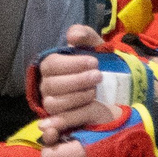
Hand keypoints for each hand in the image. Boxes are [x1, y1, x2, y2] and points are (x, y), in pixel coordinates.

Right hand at [33, 24, 114, 138]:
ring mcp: (51, 103)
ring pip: (54, 104)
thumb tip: (73, 36)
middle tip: (98, 76)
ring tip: (94, 92)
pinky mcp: (59, 119)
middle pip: (52, 85)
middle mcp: (47, 85)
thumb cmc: (97, 65)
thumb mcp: (94, 46)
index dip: (72, 64)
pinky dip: (65, 119)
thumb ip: (84, 35)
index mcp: (51, 66)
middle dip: (77, 81)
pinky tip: (80, 112)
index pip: (52, 65)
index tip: (94, 62)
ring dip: (76, 97)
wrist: (111, 88)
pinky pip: (57, 121)